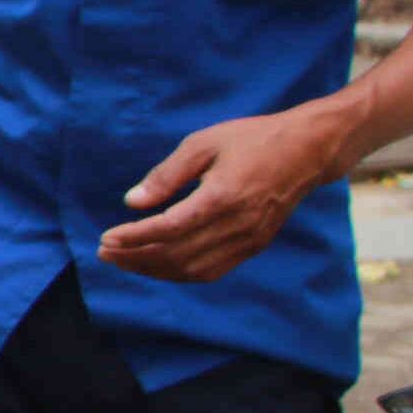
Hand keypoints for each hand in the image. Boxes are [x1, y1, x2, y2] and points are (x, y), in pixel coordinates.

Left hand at [98, 100, 354, 282]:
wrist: (307, 151)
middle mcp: (238, 225)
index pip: (169, 229)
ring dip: (153, 269)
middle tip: (105, 252)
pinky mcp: (254, 246)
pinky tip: (156, 264)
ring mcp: (249, 240)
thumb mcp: (203, 143)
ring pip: (192, 269)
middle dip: (135, 258)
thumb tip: (131, 203)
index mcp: (223, 197)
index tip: (106, 238)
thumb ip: (166, 175)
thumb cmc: (252, 140)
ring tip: (123, 260)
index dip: (134, 238)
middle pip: (177, 255)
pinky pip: (211, 270)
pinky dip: (179, 273)